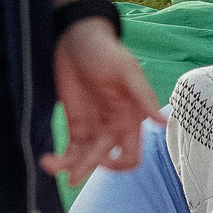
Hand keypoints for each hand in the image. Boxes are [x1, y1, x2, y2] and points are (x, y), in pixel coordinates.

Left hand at [46, 19, 163, 178]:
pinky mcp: (76, 126)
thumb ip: (143, 96)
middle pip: (102, 160)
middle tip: (72, 175)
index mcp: (129, 121)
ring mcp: (93, 129)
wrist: (78, 37)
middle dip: (86, 167)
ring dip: (69, 166)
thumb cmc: (107, 51)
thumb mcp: (127, 70)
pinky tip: (48, 160)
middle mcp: (113, 129)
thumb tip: (163, 122)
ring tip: (50, 165)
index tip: (102, 158)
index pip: (130, 156)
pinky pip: (70, 150)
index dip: (118, 164)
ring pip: (83, 159)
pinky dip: (61, 159)